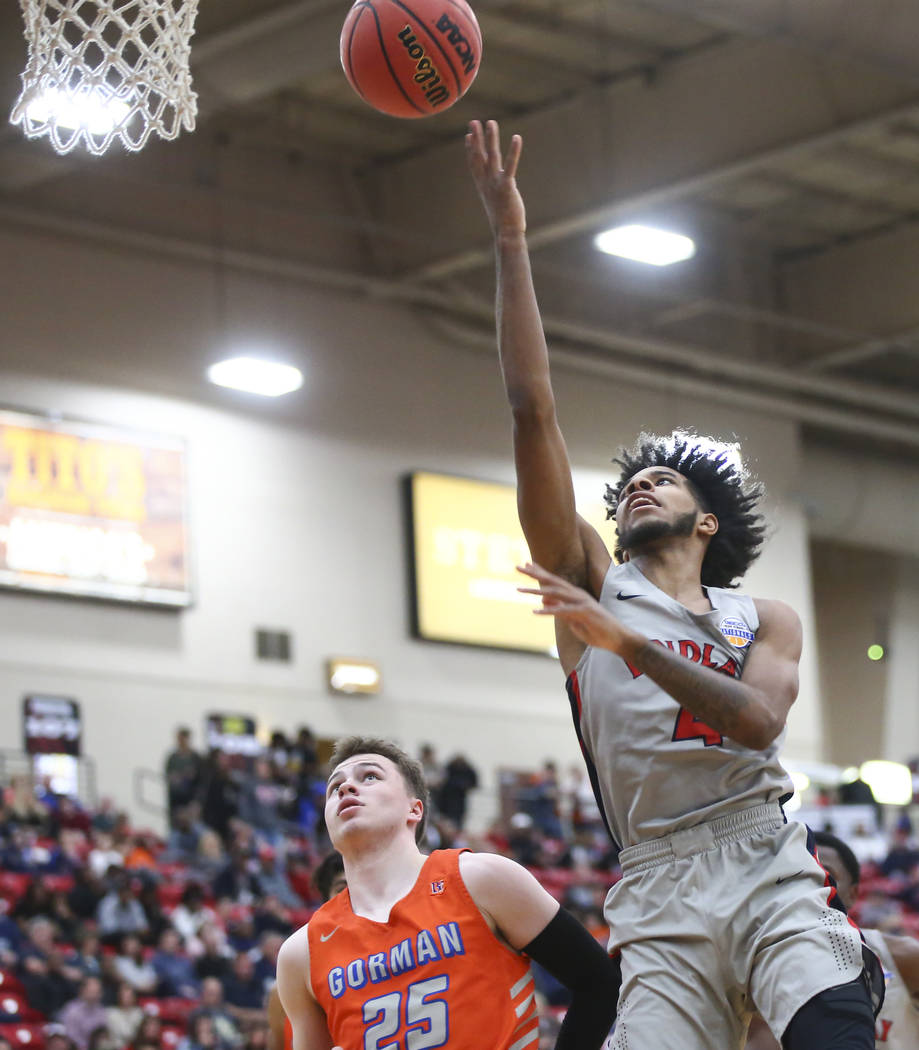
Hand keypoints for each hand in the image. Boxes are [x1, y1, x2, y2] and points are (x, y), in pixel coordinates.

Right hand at [465, 119, 525, 238]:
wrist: (506, 233)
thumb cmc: (503, 222)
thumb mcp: (496, 204)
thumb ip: (495, 194)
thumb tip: (498, 193)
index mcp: (483, 186)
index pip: (474, 164)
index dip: (470, 149)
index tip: (468, 135)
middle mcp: (487, 182)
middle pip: (479, 156)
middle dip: (476, 138)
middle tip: (473, 121)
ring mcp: (495, 183)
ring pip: (492, 156)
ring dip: (490, 138)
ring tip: (490, 122)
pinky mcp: (507, 186)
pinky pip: (510, 165)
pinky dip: (514, 151)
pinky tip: (516, 138)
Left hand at [517, 562, 636, 654]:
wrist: (618, 639)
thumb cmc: (597, 630)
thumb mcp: (573, 620)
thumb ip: (559, 610)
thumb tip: (543, 602)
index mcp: (575, 595)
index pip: (554, 581)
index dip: (540, 572)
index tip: (526, 564)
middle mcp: (577, 595)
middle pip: (553, 581)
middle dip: (535, 573)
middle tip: (517, 566)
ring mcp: (581, 602)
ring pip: (556, 593)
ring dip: (537, 591)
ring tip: (520, 589)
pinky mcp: (585, 613)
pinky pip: (563, 611)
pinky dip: (549, 611)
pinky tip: (535, 611)